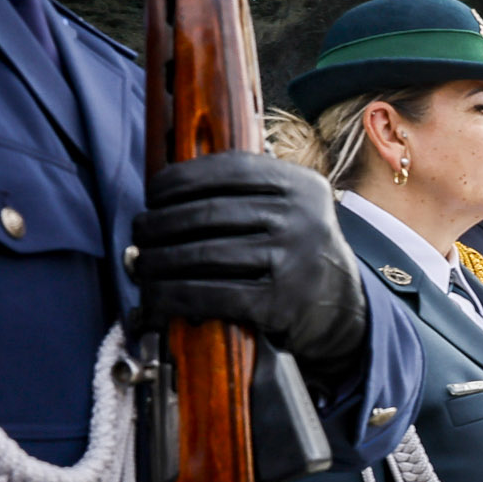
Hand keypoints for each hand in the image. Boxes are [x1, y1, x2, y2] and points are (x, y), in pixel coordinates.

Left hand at [130, 152, 369, 386]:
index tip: (152, 194)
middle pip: (207, 213)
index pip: (226, 170)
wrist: (344, 310)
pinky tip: (155, 298)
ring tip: (139, 264)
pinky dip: (174, 297)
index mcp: (301, 186)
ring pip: (202, 254)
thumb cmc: (299, 254)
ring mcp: (293, 260)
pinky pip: (211, 294)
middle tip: (138, 233)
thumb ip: (249, 189)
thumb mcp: (293, 209)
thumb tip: (164, 186)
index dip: (178, 179)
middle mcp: (301, 218)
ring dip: (158, 261)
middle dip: (159, 224)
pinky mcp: (280, 303)